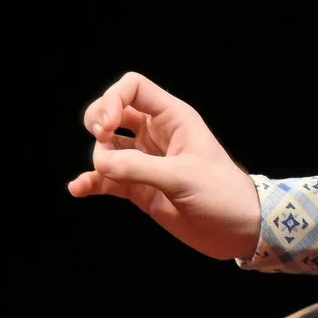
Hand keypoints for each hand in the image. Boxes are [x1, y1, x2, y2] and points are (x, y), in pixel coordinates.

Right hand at [68, 73, 260, 259]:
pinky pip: (106, 178)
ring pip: (106, 146)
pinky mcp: (139, 187)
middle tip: (102, 140)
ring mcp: (146, 161)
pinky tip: (79, 188)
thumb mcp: (183, 177)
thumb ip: (138, 168)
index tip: (106, 126)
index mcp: (174, 119)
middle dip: (97, 121)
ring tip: (106, 175)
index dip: (111, 99)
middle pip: (112, 111)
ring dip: (98, 157)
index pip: (133, 87)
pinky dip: (91, 181)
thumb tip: (100, 163)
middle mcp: (157, 135)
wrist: (239, 230)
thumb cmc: (223, 195)